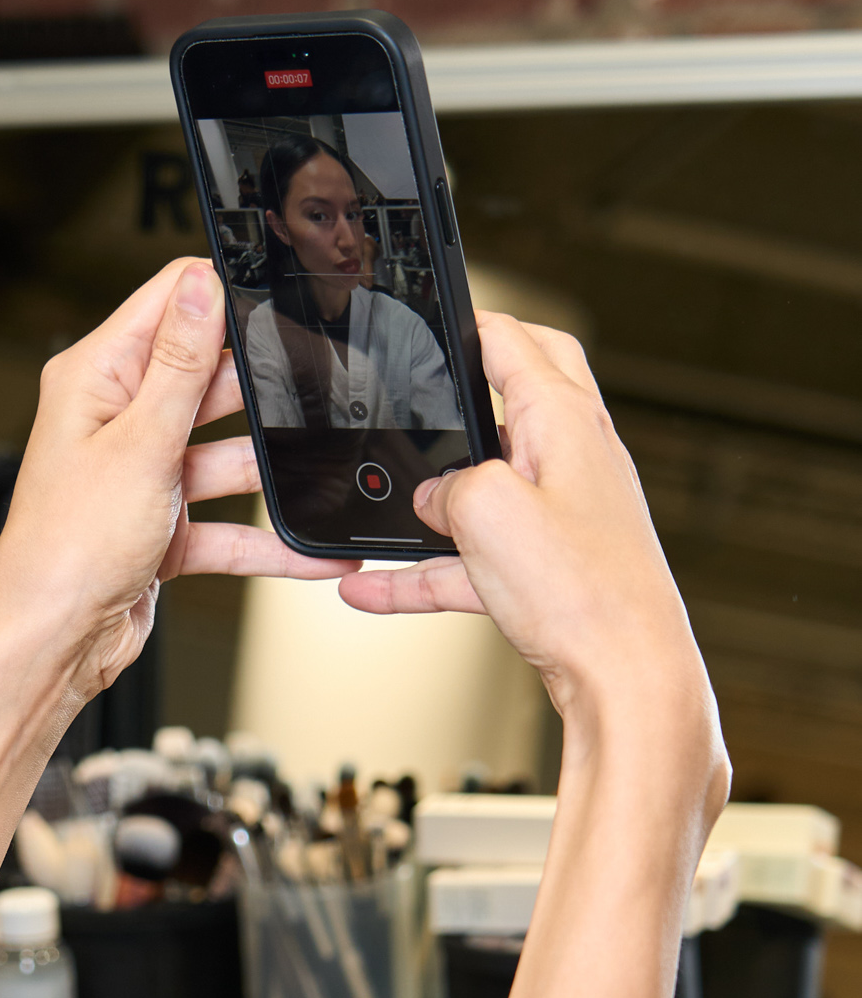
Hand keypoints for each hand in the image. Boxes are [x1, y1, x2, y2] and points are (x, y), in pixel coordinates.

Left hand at [0, 258, 354, 705]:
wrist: (52, 644)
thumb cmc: (65, 549)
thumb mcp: (139, 444)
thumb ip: (180, 367)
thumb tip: (202, 288)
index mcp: (95, 379)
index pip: (166, 305)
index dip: (219, 298)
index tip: (275, 303)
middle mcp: (115, 421)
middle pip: (207, 379)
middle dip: (257, 390)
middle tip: (309, 391)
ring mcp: (141, 475)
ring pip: (224, 455)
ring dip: (266, 471)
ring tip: (319, 474)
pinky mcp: (161, 526)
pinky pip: (226, 525)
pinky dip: (264, 541)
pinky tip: (309, 551)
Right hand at [341, 314, 725, 791]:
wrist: (625, 679)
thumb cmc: (585, 594)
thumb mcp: (487, 511)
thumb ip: (446, 484)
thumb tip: (433, 496)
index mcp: (564, 419)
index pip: (515, 339)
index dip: (467, 321)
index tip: (432, 318)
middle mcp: (573, 457)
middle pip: (520, 391)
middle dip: (468, 381)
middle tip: (429, 379)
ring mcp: (565, 513)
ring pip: (486, 481)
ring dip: (434, 492)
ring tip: (383, 502)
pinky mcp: (550, 568)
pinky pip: (473, 557)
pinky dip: (424, 570)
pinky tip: (371, 589)